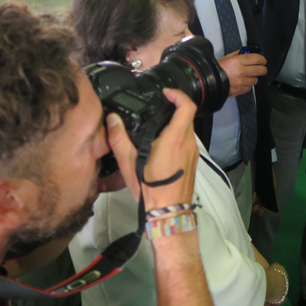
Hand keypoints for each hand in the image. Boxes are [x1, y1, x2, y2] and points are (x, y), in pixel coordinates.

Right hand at [108, 88, 198, 208]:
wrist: (169, 211)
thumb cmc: (151, 189)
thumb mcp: (129, 164)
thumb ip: (119, 139)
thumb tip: (112, 120)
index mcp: (175, 139)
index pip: (186, 107)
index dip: (178, 95)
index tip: (166, 93)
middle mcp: (188, 143)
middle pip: (187, 116)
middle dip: (174, 108)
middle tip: (158, 107)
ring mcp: (193, 153)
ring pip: (188, 129)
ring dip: (176, 124)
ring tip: (157, 127)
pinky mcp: (193, 161)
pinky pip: (188, 142)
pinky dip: (178, 137)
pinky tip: (162, 145)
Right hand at [218, 51, 266, 96]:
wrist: (208, 82)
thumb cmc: (217, 69)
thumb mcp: (226, 58)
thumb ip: (238, 54)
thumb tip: (248, 53)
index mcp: (237, 61)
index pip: (257, 59)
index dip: (262, 59)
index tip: (263, 60)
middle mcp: (241, 71)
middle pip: (260, 70)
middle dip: (263, 69)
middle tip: (262, 68)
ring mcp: (241, 82)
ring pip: (255, 80)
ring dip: (253, 78)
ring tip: (247, 76)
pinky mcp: (240, 90)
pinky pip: (249, 88)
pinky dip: (247, 85)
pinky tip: (242, 83)